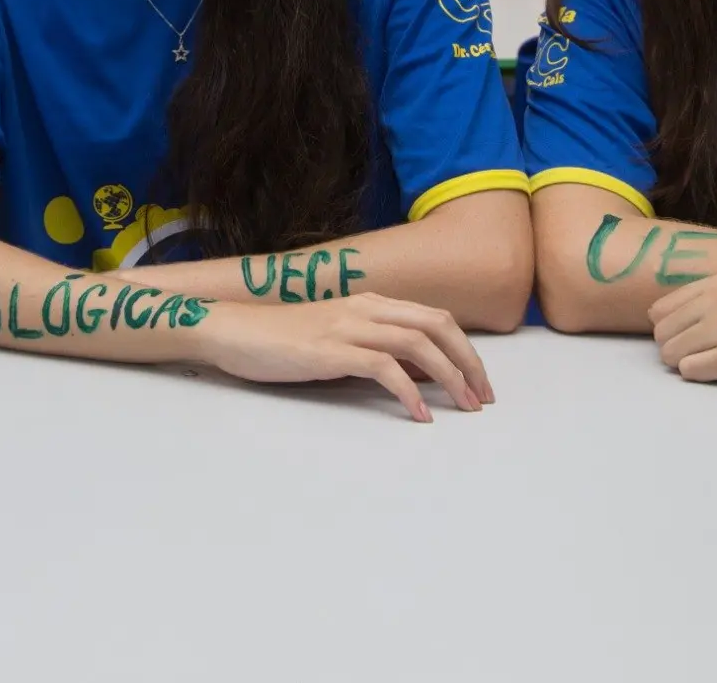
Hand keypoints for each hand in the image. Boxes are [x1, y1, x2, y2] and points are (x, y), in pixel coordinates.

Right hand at [195, 294, 493, 421]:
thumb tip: (418, 374)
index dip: (464, 348)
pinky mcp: (331, 350)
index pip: (434, 317)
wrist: (232, 330)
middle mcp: (365, 308)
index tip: (478, 380)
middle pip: (437, 326)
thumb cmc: (280, 339)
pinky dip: (410, 391)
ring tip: (464, 406)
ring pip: (418, 344)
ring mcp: (348, 327)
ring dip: (450, 376)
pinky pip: (384, 368)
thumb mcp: (336, 337)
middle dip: (468, 361)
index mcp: (369, 302)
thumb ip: (374, 347)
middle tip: (483, 397)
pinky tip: (420, 414)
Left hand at [649, 270, 716, 384]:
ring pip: (671, 354)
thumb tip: (675, 323)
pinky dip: (702, 376)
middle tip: (706, 357)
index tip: (693, 339)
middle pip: (662, 333)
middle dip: (677, 350)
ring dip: (688, 364)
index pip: (660, 308)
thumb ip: (716, 301)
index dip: (672, 330)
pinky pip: (692, 371)